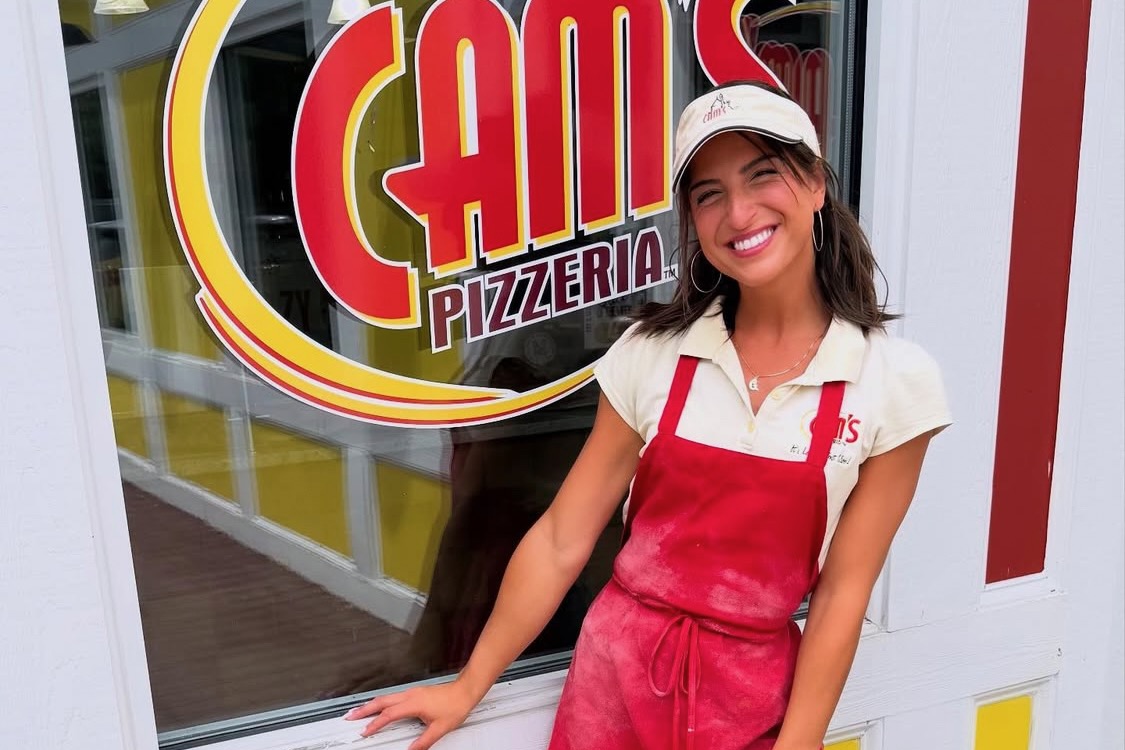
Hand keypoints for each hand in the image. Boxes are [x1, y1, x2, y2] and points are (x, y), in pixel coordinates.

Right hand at [343, 679, 480, 749]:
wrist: (464, 691)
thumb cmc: (454, 706)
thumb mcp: (439, 728)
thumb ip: (423, 742)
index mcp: (413, 703)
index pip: (388, 715)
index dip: (375, 724)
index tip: (366, 731)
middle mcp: (410, 695)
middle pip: (381, 701)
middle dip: (364, 709)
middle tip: (351, 715)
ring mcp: (412, 692)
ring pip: (386, 697)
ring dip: (371, 704)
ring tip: (360, 711)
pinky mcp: (415, 692)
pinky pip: (393, 696)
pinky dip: (382, 701)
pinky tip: (380, 705)